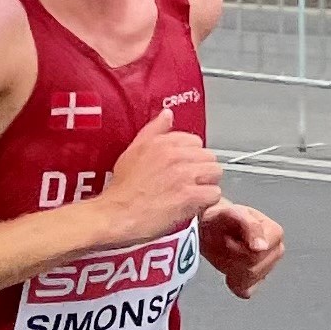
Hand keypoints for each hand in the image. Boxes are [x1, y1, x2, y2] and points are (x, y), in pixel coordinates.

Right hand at [96, 109, 223, 241]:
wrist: (115, 215)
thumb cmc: (123, 189)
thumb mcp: (133, 151)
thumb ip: (153, 131)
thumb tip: (167, 114)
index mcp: (162, 142)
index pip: (196, 141)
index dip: (192, 157)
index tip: (183, 168)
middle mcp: (175, 155)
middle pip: (209, 157)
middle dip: (202, 172)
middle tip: (188, 185)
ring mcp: (184, 175)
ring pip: (215, 174)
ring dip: (207, 186)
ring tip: (191, 195)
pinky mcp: (190, 196)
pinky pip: (214, 194)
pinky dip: (207, 203)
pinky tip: (193, 206)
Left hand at [199, 200, 284, 298]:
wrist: (209, 226)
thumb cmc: (221, 218)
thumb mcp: (232, 213)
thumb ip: (250, 226)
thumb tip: (261, 247)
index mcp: (274, 233)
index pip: (258, 255)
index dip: (238, 248)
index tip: (229, 238)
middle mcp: (275, 251)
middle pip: (254, 269)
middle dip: (234, 259)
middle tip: (226, 245)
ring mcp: (268, 267)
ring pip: (249, 280)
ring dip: (232, 268)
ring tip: (227, 253)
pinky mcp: (257, 280)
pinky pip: (246, 290)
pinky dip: (235, 283)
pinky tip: (231, 271)